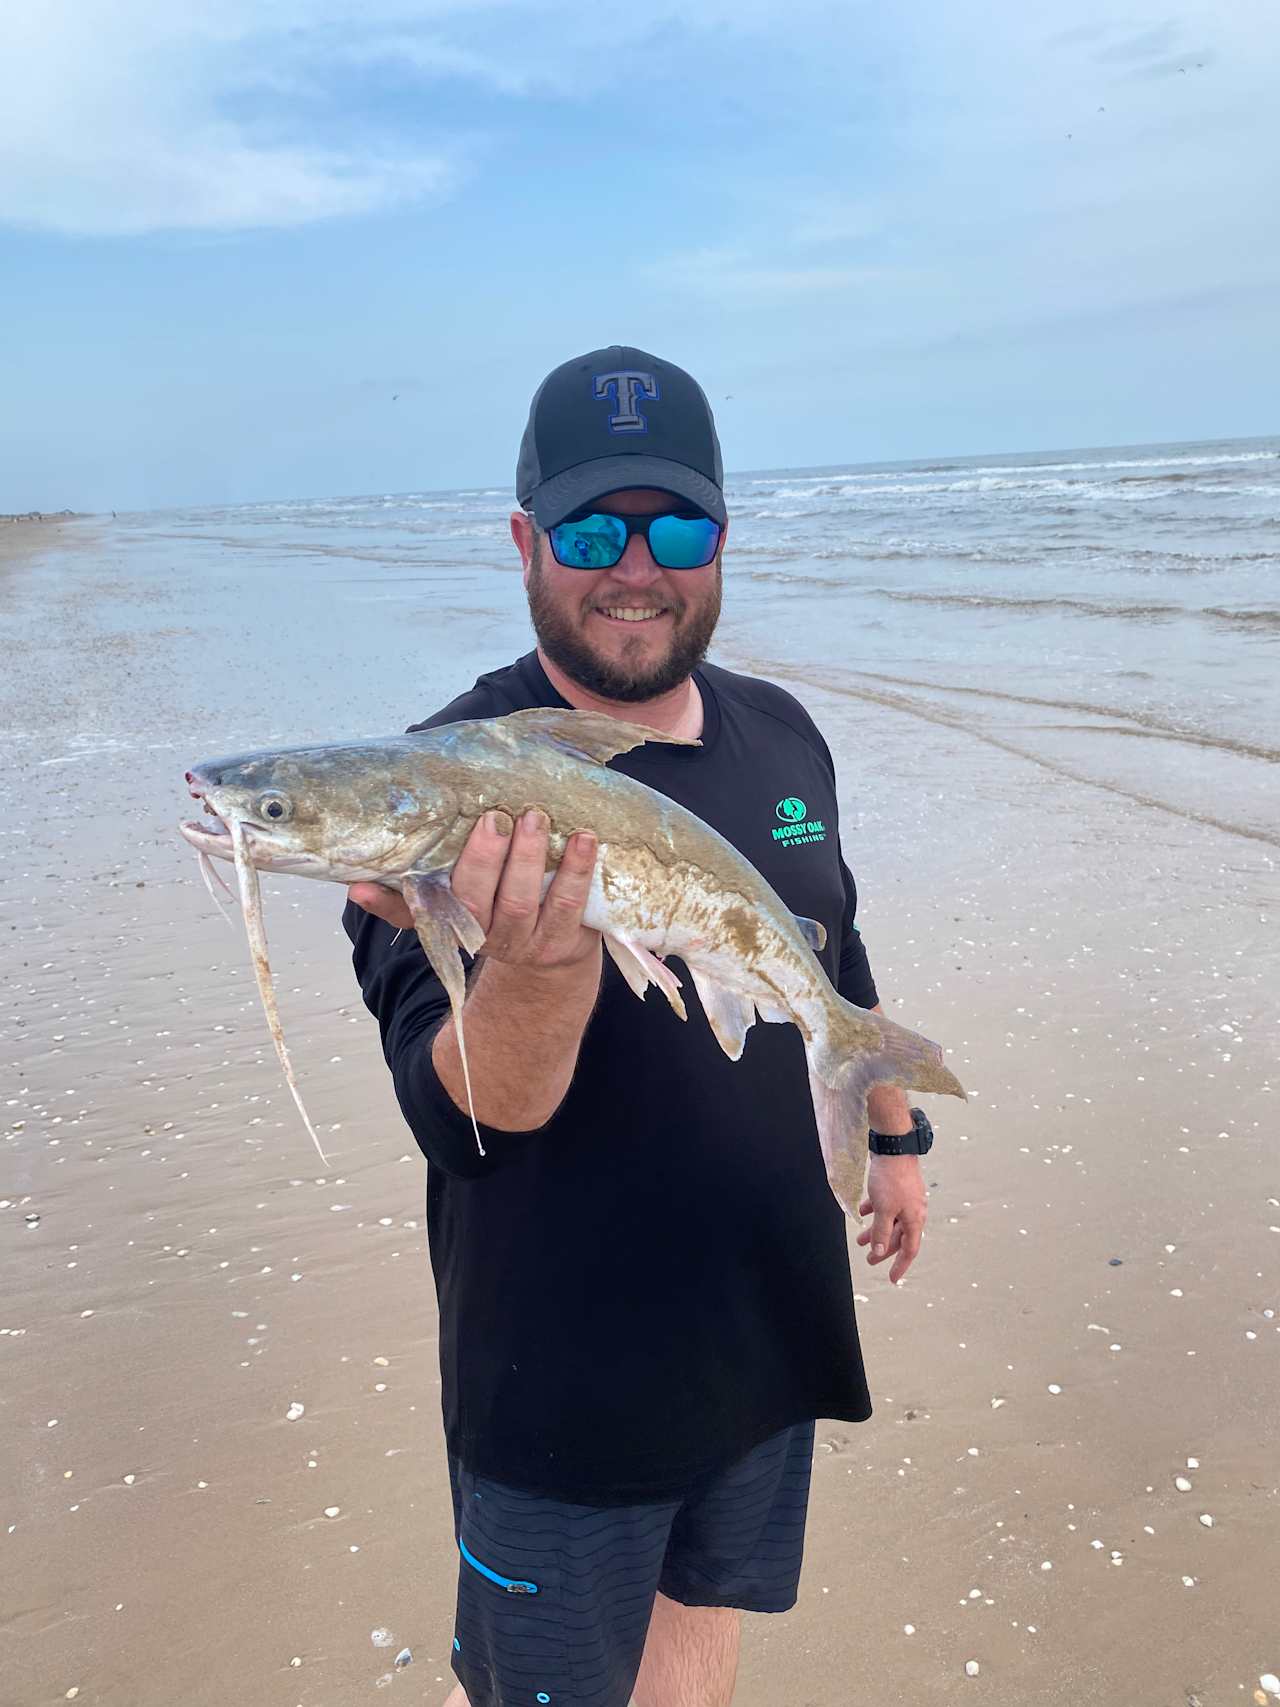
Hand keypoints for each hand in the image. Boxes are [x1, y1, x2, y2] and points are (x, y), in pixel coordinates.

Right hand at [348, 809, 600, 972]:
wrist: (551, 955)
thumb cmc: (496, 906)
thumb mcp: (456, 904)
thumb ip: (413, 891)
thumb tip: (354, 884)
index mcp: (451, 923)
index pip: (416, 913)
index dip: (387, 903)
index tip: (363, 883)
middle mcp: (483, 936)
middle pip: (476, 900)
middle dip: (483, 858)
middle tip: (494, 817)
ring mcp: (525, 942)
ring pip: (522, 901)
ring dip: (529, 858)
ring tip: (535, 817)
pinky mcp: (563, 942)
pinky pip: (568, 904)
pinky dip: (576, 870)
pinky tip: (584, 838)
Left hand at [855, 1155, 927, 1284]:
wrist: (894, 1147)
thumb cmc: (891, 1179)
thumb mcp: (884, 1210)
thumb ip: (881, 1232)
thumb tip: (880, 1252)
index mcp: (915, 1220)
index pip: (909, 1250)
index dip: (900, 1266)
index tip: (892, 1279)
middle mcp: (913, 1211)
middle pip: (898, 1236)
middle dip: (883, 1249)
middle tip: (868, 1259)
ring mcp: (906, 1199)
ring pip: (890, 1220)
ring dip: (875, 1230)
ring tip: (859, 1239)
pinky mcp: (897, 1187)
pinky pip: (886, 1205)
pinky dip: (875, 1211)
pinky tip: (862, 1211)